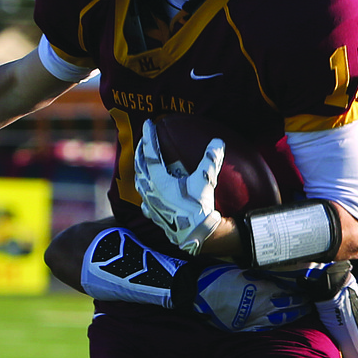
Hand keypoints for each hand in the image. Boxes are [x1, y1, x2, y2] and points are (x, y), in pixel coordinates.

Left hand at [133, 119, 223, 254]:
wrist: (195, 235)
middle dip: (141, 150)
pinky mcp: (154, 215)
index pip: (151, 153)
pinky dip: (145, 192)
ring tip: (143, 162)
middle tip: (144, 138)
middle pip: (140, 165)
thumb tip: (217, 141)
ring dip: (141, 169)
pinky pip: (145, 200)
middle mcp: (149, 191)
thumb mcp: (205, 180)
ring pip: (140, 182)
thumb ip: (210, 159)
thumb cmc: (198, 207)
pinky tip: (146, 195)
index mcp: (158, 180)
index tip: (148, 122)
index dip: (149, 136)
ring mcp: (149, 203)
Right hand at [192, 263, 309, 330]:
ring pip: (282, 317)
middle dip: (301, 302)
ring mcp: (255, 316)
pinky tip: (284, 321)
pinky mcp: (247, 326)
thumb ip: (260, 275)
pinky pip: (267, 326)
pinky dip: (278, 324)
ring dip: (294, 313)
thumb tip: (276, 273)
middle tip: (309, 299)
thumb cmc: (218, 279)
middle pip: (289, 304)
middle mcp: (262, 303)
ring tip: (303, 310)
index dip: (299, 288)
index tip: (307, 286)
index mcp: (261, 287)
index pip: (287, 289)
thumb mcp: (241, 271)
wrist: (198, 295)